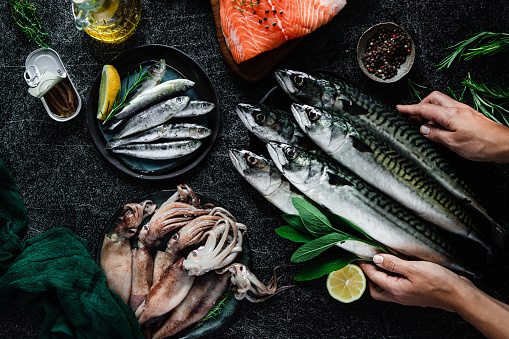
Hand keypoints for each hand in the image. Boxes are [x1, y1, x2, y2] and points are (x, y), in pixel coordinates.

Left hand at [358, 254, 474, 311]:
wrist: (460, 295)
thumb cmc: (439, 283)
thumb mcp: (413, 269)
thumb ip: (393, 264)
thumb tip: (377, 259)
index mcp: (396, 290)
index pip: (374, 277)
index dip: (365, 266)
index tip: (358, 257)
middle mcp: (400, 296)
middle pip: (376, 289)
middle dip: (369, 277)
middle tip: (367, 262)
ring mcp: (408, 296)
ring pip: (387, 289)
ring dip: (381, 277)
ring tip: (381, 263)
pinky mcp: (415, 293)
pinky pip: (398, 286)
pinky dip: (393, 278)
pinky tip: (398, 268)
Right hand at [396, 91, 508, 162]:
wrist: (504, 144)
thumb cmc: (482, 144)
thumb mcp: (453, 143)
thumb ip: (436, 135)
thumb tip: (424, 129)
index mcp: (450, 115)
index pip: (424, 108)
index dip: (410, 108)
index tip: (399, 108)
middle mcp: (457, 109)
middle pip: (434, 98)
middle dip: (421, 104)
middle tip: (412, 116)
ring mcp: (464, 111)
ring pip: (442, 103)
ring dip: (431, 110)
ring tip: (425, 124)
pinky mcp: (470, 116)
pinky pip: (450, 110)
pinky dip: (441, 115)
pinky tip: (440, 126)